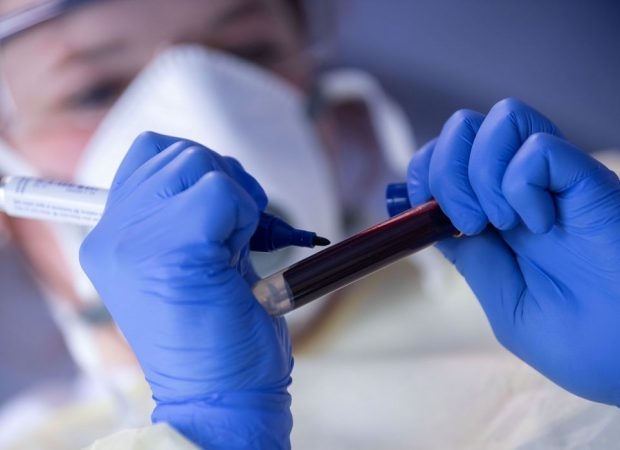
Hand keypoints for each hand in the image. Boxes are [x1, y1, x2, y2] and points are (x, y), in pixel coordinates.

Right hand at [80, 132, 292, 448]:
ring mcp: (135, 239)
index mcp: (112, 238)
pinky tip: (239, 256)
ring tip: (234, 248)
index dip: (195, 169)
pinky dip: (245, 214)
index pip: (148, 153)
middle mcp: (113, 234)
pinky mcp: (173, 247)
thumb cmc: (217, 333)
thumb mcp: (192, 262)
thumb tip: (218, 168)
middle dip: (222, 180)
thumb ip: (188, 211)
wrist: (222, 395)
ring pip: (197, 163)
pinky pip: (221, 192)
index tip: (220, 212)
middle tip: (235, 233)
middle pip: (176, 151)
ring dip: (235, 198)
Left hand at [407, 98, 619, 404]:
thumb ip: (472, 259)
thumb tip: (432, 221)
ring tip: (500, 222)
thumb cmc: (584, 344)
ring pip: (501, 118)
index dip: (423, 172)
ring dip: (478, 170)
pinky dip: (521, 183)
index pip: (446, 160)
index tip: (420, 207)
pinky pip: (538, 148)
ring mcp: (556, 183)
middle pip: (464, 128)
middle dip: (442, 168)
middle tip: (465, 221)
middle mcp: (524, 191)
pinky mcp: (588, 181)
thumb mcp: (506, 304)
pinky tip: (540, 222)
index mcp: (499, 219)